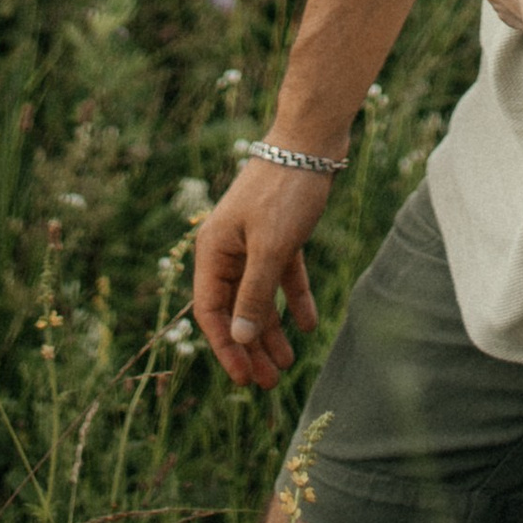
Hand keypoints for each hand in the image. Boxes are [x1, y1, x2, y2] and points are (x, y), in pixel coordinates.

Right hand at [191, 153, 333, 386]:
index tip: (244, 379)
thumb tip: (240, 339)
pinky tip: (308, 324)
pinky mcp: (279, 233)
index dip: (226, 348)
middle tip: (269, 383)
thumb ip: (254, 293)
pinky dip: (293, 299)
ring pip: (259, 296)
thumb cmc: (285, 190)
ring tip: (289, 364)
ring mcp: (254, 241)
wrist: (311, 139)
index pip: (211, 312)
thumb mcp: (271, 246)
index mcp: (214, 250)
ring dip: (272, 330)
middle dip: (251, 347)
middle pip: (236, 309)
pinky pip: (282, 276)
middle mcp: (229, 249)